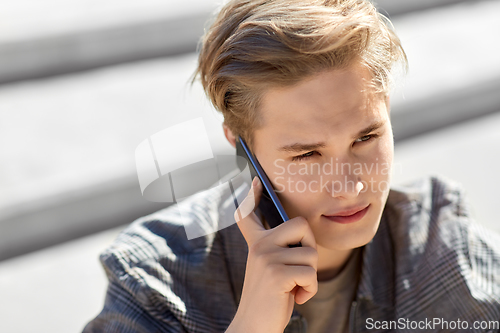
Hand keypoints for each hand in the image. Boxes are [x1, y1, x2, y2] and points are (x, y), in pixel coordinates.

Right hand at [226, 177, 317, 332]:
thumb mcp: (271, 269)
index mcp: (256, 243)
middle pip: (302, 225)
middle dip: (311, 249)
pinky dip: (310, 289)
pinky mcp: (276, 273)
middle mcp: (258, 245)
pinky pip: (310, 273)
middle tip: (300, 269)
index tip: (256, 182)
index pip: (250, 214)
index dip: (252, 196)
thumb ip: (279, 249)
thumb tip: (299, 228)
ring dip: (311, 277)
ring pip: (311, 254)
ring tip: (295, 288)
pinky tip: (297, 296)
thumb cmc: (270, 298)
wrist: (255, 326)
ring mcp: (266, 257)